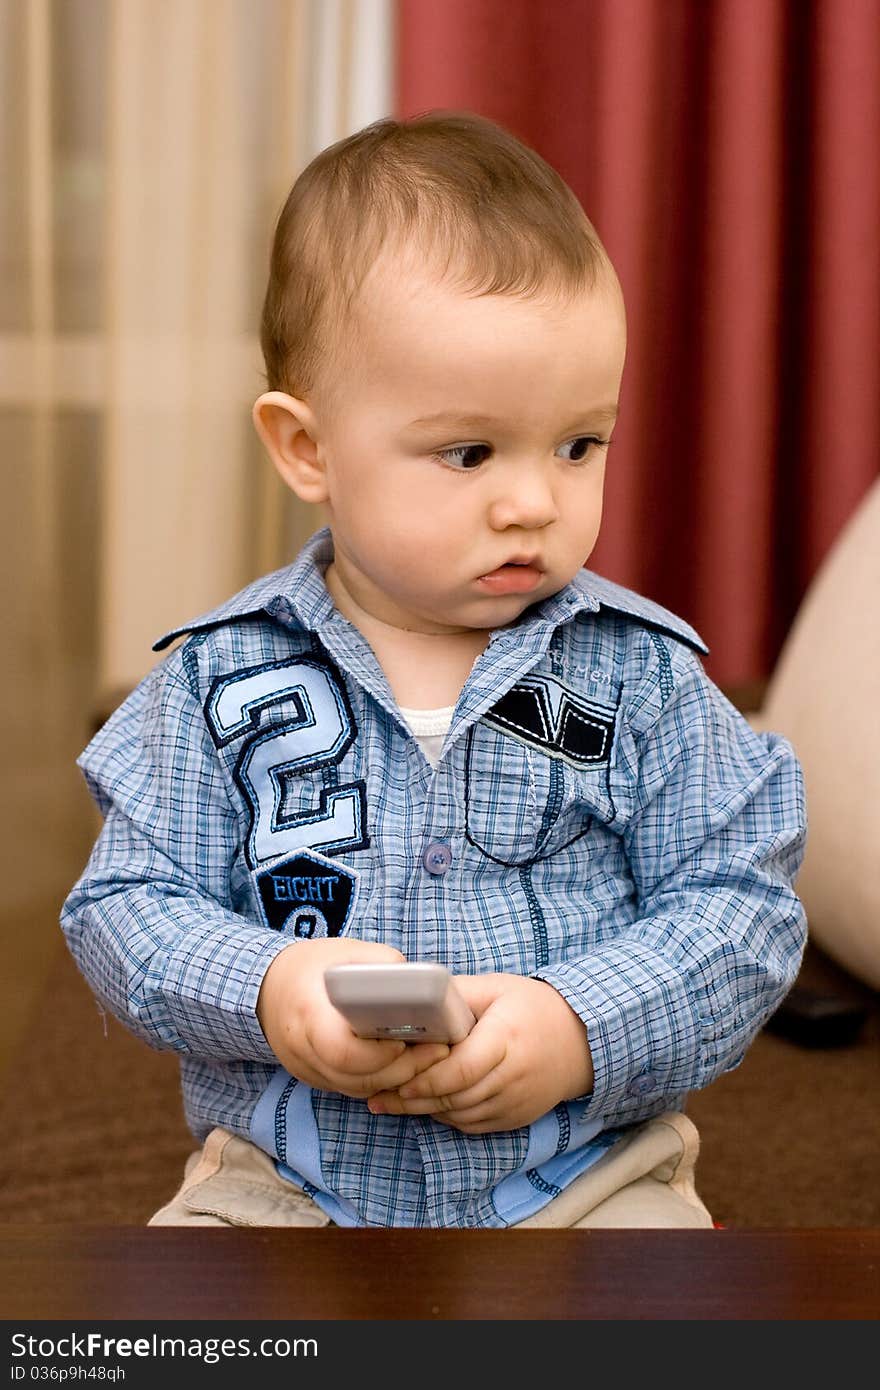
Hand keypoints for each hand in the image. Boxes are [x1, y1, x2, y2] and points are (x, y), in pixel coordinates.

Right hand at [257, 938, 448, 1097]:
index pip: (343, 1052)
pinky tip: (407, 1065)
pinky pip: (353, 1089)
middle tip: (438, 1051)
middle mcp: (303, 1050)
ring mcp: (307, 1070)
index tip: (406, 1039)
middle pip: (357, 1078)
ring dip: (397, 1079)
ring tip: (431, 1057)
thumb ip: (381, 965)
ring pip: (359, 1090)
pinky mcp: (316, 1079)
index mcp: (308, 1015)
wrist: (267, 988)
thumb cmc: (311, 967)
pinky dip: (381, 1081)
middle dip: (402, 1069)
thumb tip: (419, 982)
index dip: (379, 1054)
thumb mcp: (345, 953)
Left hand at [367, 973, 593, 1132]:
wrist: (580, 1041)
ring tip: (388, 1103)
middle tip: (376, 1097)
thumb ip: (456, 995)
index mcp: (507, 1039)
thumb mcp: (496, 989)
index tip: (396, 1079)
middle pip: (456, 1097)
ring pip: (461, 1115)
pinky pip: (473, 1125)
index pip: (462, 1069)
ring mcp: (516, 1102)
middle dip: (414, 1099)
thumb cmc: (531, 1007)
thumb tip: (412, 996)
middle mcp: (513, 1076)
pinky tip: (424, 1107)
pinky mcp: (515, 1118)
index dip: (427, 1078)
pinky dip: (446, 1117)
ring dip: (425, 1111)